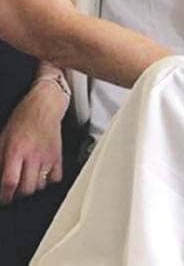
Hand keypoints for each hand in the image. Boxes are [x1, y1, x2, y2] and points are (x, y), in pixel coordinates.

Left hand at [0, 81, 65, 203]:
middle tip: (14, 190)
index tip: (3, 198)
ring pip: (40, 186)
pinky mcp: (58, 154)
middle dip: (17, 194)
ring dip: (32, 187)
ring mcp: (47, 155)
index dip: (5, 196)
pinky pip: (55, 178)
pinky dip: (48, 181)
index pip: (9, 182)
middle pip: (27, 189)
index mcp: (16, 150)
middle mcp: (33, 155)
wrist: (45, 105)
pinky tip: (41, 175)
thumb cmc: (22, 119)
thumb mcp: (2, 137)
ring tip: (26, 181)